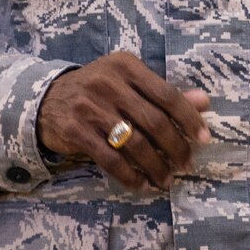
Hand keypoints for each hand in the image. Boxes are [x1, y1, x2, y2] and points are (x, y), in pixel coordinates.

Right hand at [36, 52, 210, 191]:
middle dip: (174, 147)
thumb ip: (164, 93)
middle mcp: (108, 83)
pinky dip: (129, 175)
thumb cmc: (98, 90)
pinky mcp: (75, 131)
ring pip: (133, 143)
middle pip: (153, 121)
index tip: (204, 139)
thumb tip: (204, 102)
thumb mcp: (129, 82)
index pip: (166, 94)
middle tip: (186, 164)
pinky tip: (140, 183)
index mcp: (126, 66)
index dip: (188, 118)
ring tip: (166, 179)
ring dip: (155, 165)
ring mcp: (89, 107)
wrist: (46, 99)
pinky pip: (109, 159)